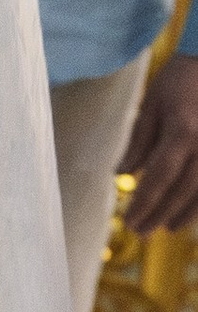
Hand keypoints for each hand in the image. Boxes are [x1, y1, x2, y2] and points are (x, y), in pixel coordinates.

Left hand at [125, 53, 197, 234]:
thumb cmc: (181, 80)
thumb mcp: (153, 104)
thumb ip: (139, 141)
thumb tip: (122, 174)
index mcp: (182, 131)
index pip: (159, 176)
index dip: (145, 202)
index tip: (129, 220)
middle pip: (183, 189)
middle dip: (161, 213)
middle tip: (142, 231)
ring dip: (188, 213)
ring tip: (170, 227)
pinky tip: (195, 212)